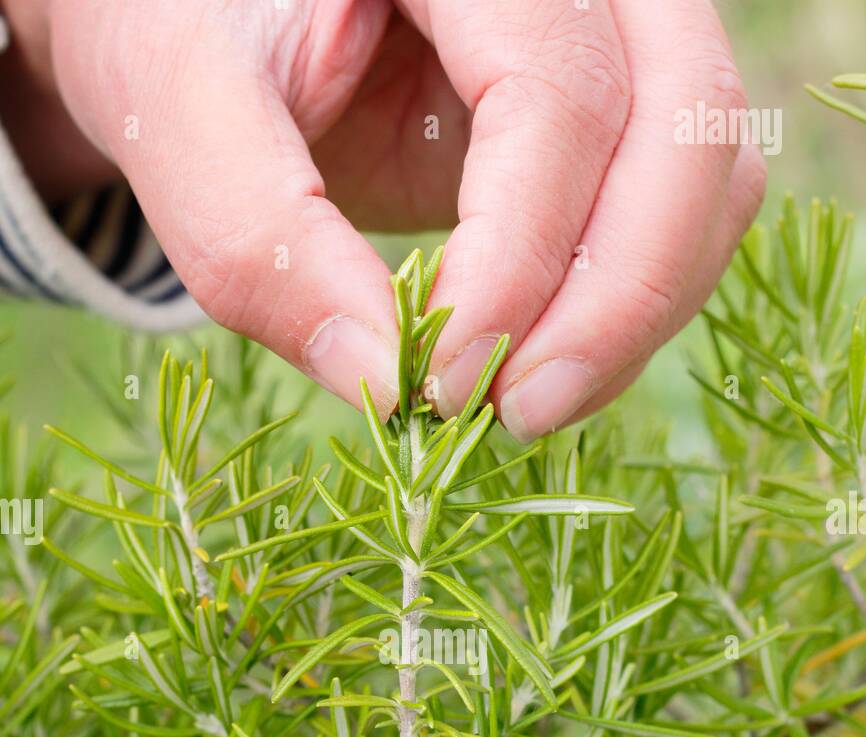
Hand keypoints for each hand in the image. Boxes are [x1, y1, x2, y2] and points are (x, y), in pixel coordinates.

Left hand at [0, 0, 764, 433]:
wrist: (219, 19)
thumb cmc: (190, 34)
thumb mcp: (182, 112)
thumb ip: (258, 237)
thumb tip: (382, 382)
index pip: (557, 94)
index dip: (523, 256)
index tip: (447, 385)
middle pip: (685, 122)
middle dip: (620, 296)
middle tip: (517, 414)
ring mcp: (617, 30)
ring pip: (712, 171)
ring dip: (638, 311)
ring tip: (522, 401)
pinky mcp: (619, 109)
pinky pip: (687, 205)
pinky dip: (634, 300)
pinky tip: (544, 360)